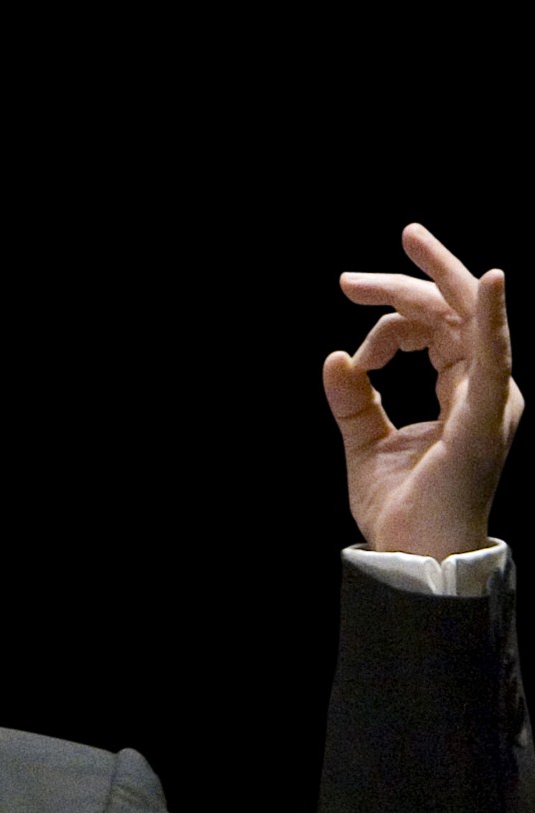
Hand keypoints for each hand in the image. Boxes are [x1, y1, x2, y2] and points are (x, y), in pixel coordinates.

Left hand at [324, 224, 520, 557]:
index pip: (433, 331)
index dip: (388, 325)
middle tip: (351, 277)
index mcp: (462, 392)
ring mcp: (490, 401)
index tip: (355, 358)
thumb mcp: (365, 441)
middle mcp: (484, 389)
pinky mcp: (484, 417)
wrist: (413, 555)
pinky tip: (486, 280)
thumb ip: (353, 399)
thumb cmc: (400, 506)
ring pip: (469, 318)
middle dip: (407, 282)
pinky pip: (493, 357)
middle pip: (451, 314)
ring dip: (436, 278)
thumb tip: (336, 357)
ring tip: (408, 240)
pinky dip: (490, 316)